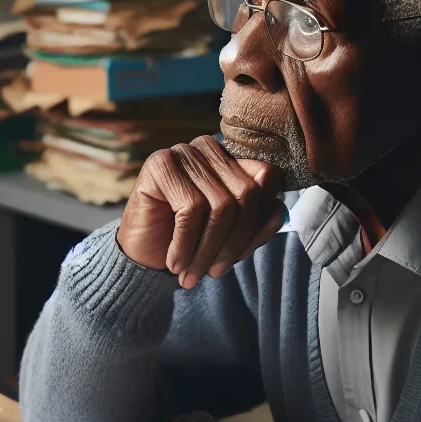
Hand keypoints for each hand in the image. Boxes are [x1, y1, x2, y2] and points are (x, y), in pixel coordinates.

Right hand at [117, 135, 286, 288]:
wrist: (141, 258)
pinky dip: (185, 245)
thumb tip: (279, 212)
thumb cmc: (191, 245)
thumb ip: (259, 224)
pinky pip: (190, 209)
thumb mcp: (233, 238)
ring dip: (208, 250)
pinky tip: (175, 262)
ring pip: (221, 205)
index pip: (270, 178)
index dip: (260, 222)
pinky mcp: (160, 164)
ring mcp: (184, 151)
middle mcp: (211, 147)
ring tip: (193, 274)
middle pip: (248, 194)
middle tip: (215, 273)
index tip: (240, 256)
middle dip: (235, 242)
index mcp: (234, 158)